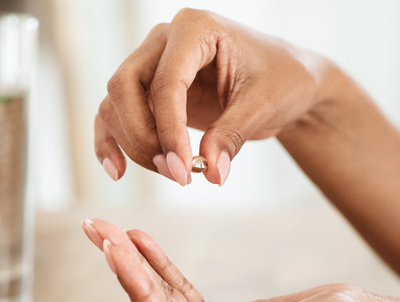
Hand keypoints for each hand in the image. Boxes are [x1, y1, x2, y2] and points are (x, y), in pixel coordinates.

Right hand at [95, 8, 331, 185]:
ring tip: (172, 174)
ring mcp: (151, 63)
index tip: (182, 169)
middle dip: (144, 137)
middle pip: (125, 87)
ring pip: (116, 103)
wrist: (287, 82)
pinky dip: (112, 142)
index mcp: (196, 28)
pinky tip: (118, 171)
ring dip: (135, 144)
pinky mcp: (148, 91)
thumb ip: (232, 136)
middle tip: (176, 174)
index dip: (169, 130)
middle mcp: (164, 40)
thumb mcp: (263, 106)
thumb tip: (212, 174)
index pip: (166, 81)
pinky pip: (115, 114)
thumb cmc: (281, 80)